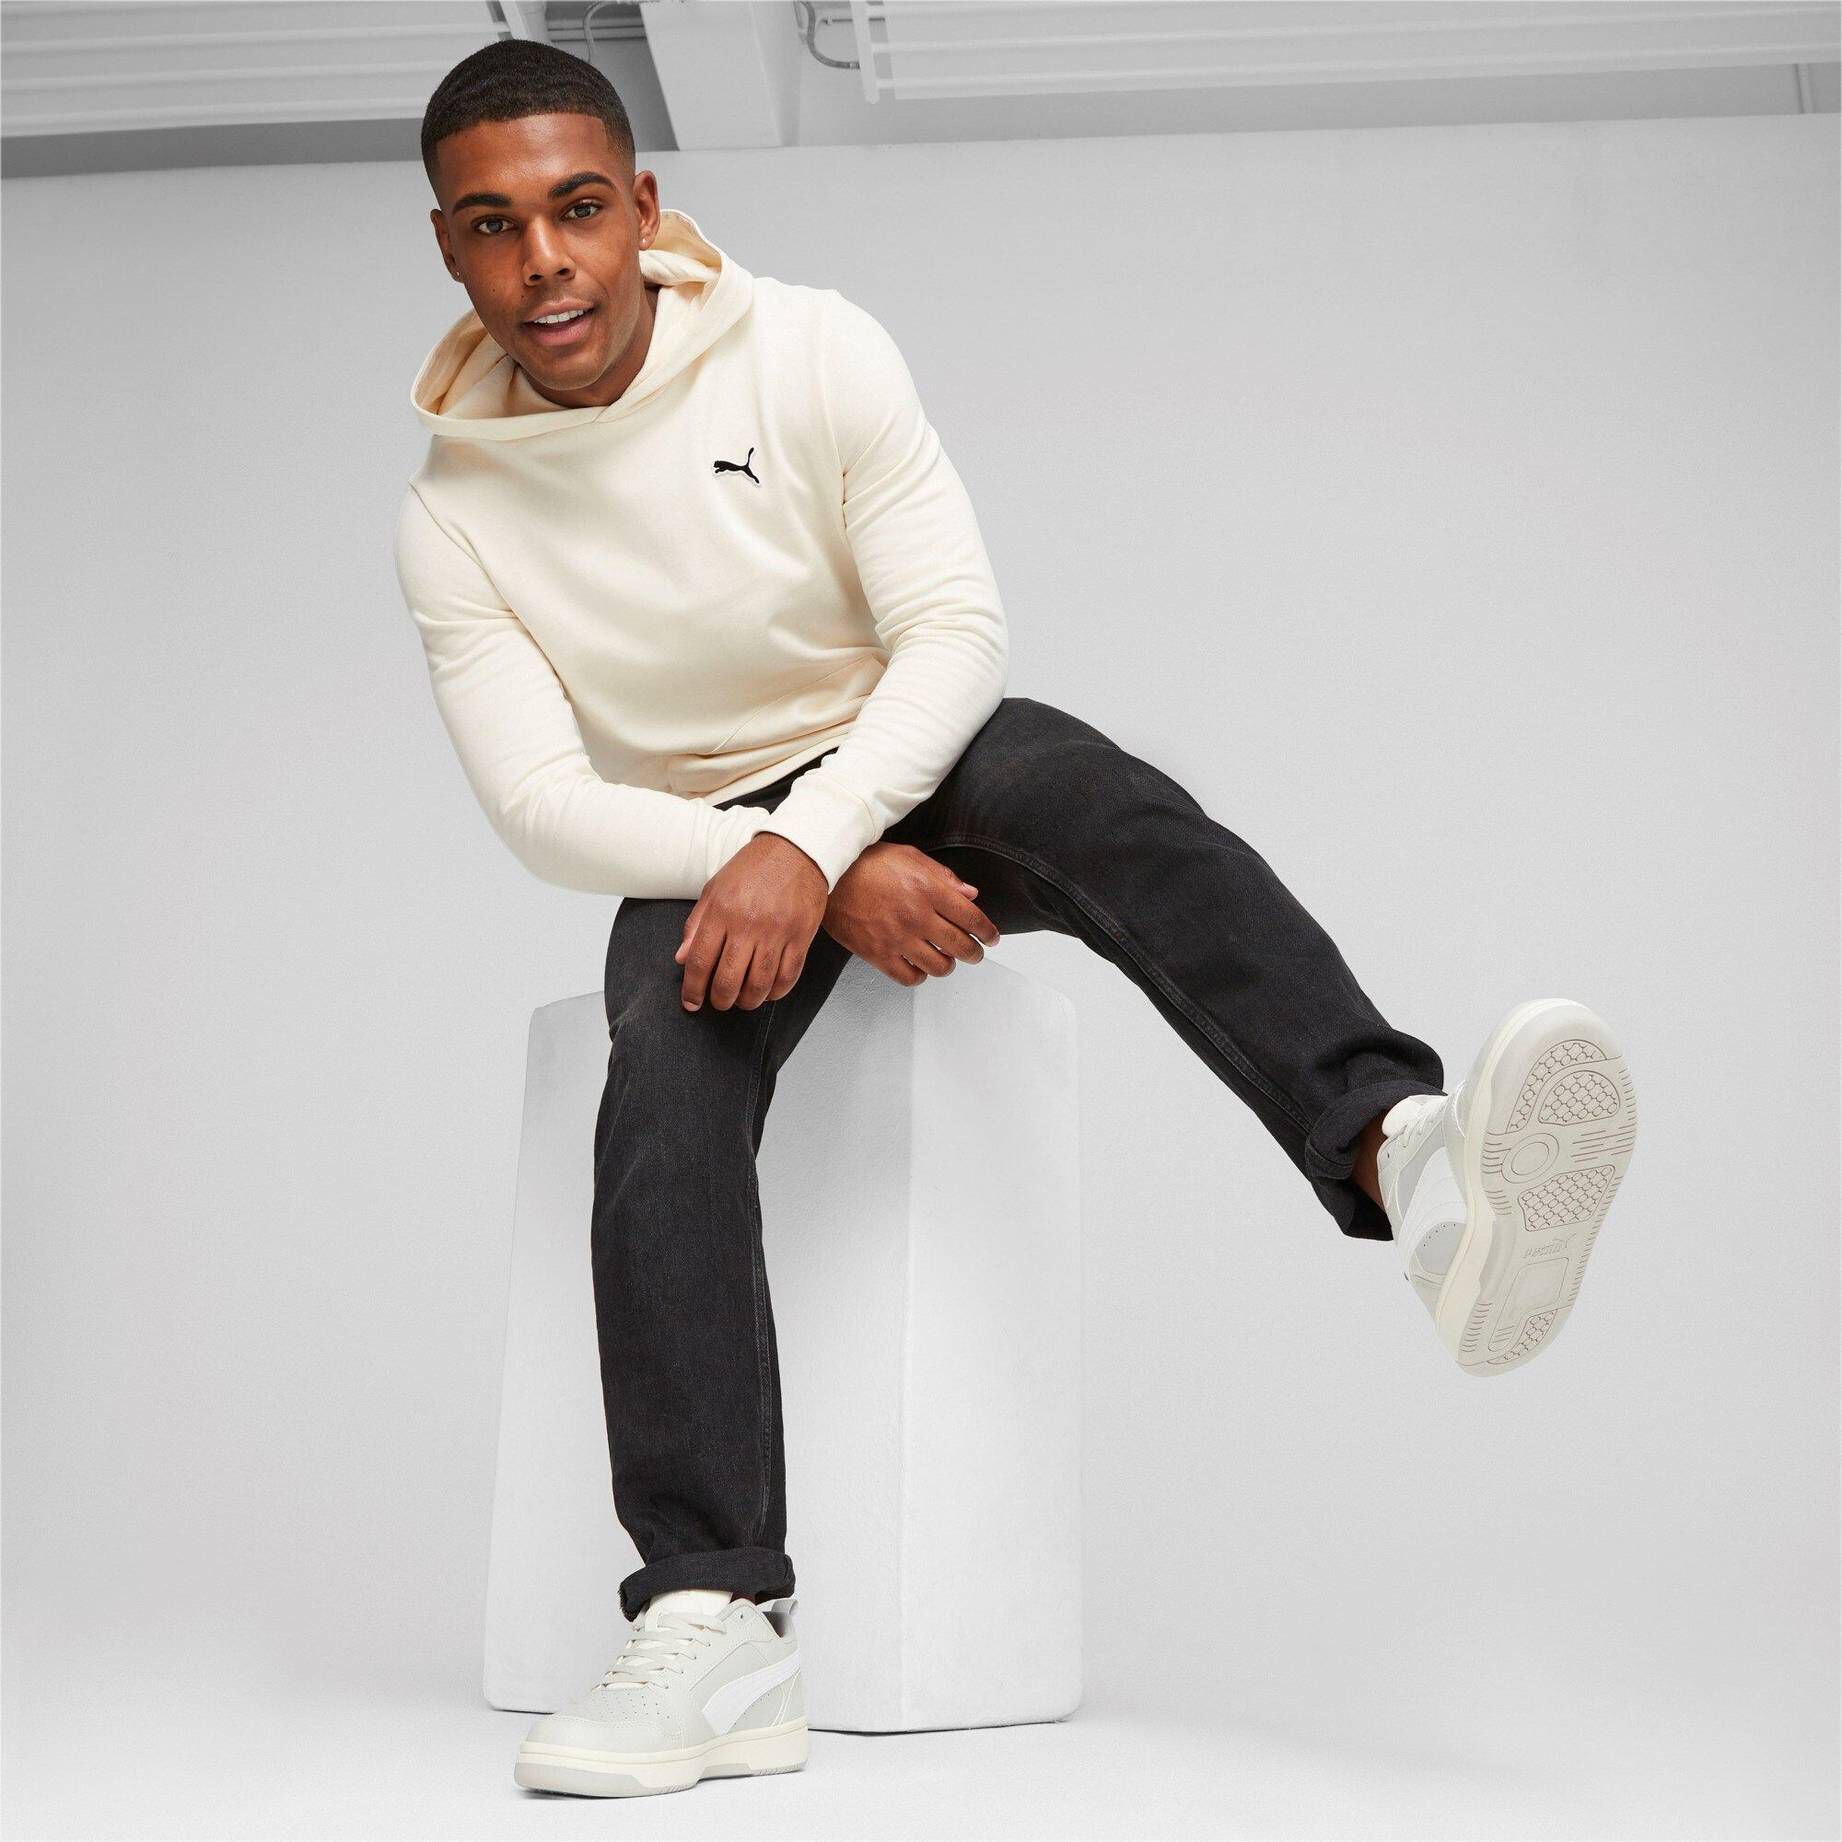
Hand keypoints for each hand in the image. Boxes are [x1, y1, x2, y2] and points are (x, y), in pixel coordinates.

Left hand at [674, 832, 828, 1010]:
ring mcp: (777, 932)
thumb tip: (682, 959)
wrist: (796, 850)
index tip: (691, 1002)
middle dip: (720, 1000)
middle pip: (729, 980)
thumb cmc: (753, 869)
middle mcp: (748, 924)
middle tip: (719, 1002)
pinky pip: (788, 976)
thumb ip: (696, 925)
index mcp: (722, 911)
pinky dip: (776, 992)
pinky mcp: (800, 936)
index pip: (700, 961)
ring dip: (748, 1001)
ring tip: (743, 1000)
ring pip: (759, 984)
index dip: (692, 989)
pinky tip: (768, 992)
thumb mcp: (714, 889)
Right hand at [822, 842, 999, 985]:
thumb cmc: (867, 863)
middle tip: (975, 953)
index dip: (987, 932)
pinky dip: (920, 975)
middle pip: (960, 946)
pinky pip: (909, 977)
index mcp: (929, 890)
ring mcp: (898, 938)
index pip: (972, 918)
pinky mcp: (878, 954)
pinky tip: (919, 966)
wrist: (829, 876)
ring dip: (948, 965)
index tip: (991, 938)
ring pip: (938, 966)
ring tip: (946, 959)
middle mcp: (918, 917)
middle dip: (974, 953)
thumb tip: (970, 894)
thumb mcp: (911, 857)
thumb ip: (944, 877)